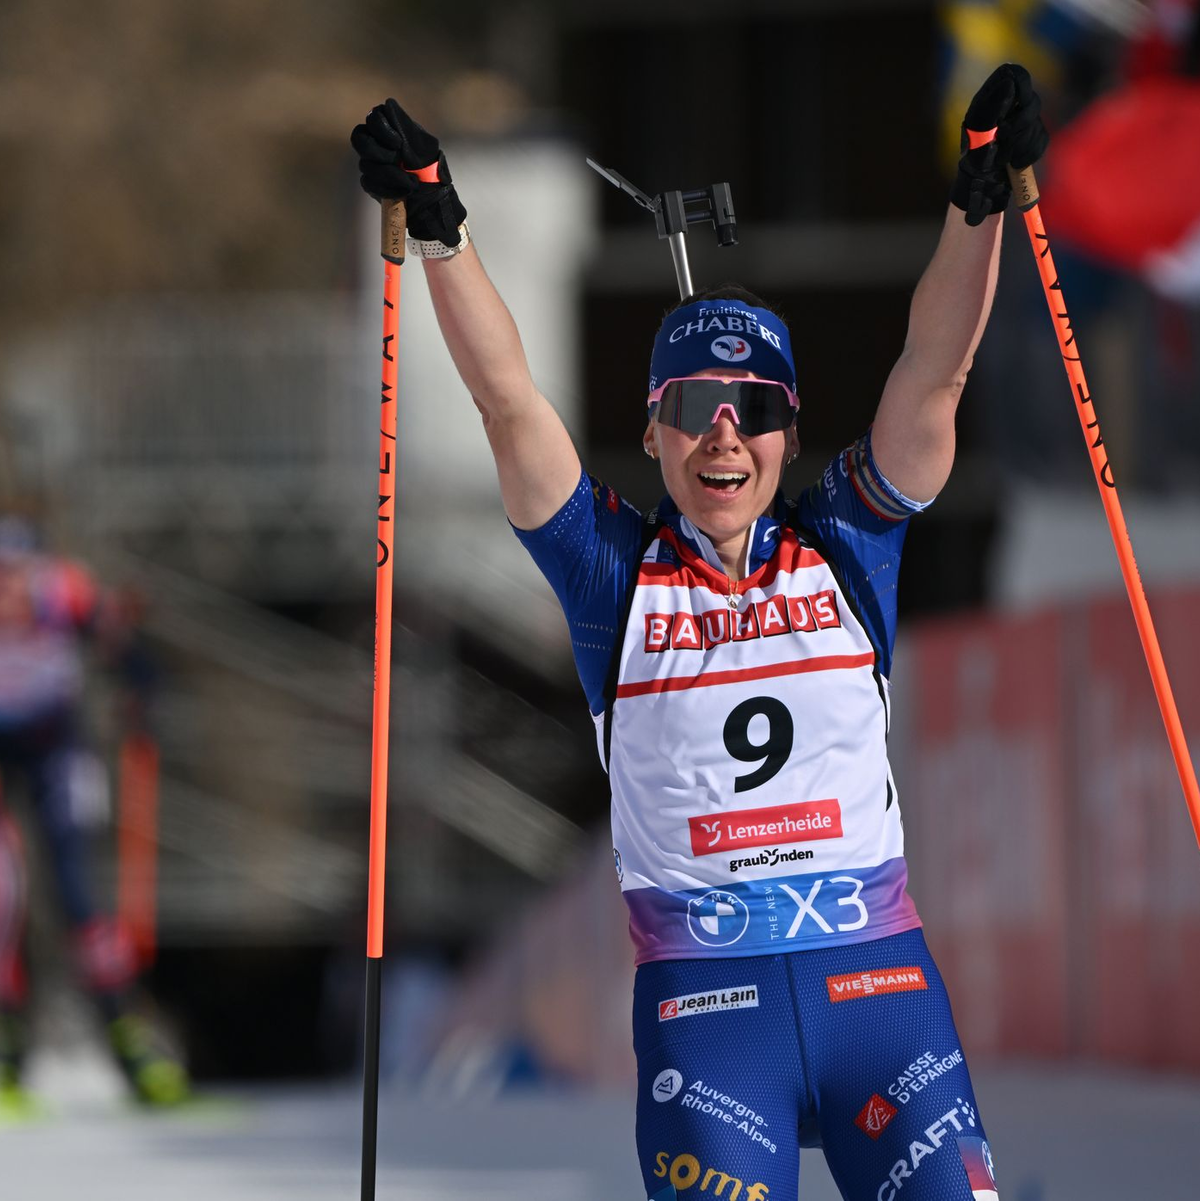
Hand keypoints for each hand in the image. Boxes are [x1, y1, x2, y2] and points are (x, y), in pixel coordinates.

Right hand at [350, 98, 467, 244]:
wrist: (432, 196)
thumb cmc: (429, 166)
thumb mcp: (422, 143)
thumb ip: (404, 124)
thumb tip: (389, 104)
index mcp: (389, 129)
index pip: (372, 118)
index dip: (381, 129)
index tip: (398, 143)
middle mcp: (376, 144)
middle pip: (359, 139)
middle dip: (379, 152)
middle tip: (397, 160)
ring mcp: (372, 164)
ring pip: (366, 164)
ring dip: (390, 174)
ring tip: (410, 181)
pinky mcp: (371, 183)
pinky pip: (369, 183)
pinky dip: (388, 188)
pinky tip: (404, 190)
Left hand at [951, 64, 1048, 226]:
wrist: (984, 188)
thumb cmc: (975, 162)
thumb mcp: (980, 133)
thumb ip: (993, 106)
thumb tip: (1009, 81)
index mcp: (990, 100)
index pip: (1012, 75)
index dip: (1019, 85)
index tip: (1015, 106)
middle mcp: (1008, 108)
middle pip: (1032, 102)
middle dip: (1020, 126)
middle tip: (1003, 140)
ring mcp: (1021, 122)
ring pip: (1037, 123)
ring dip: (1021, 145)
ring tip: (1004, 157)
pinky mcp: (1031, 137)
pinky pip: (1042, 140)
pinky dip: (1029, 154)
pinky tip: (1015, 162)